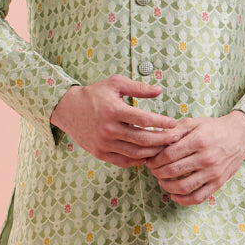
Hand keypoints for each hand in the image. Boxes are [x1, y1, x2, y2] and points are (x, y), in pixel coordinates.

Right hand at [50, 76, 179, 165]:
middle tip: (176, 138)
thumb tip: (160, 91)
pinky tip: (148, 154)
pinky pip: (124, 161)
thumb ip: (138, 88)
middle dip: (163, 140)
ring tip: (165, 147)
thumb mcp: (115, 83)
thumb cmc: (94, 94)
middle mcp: (108, 129)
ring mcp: (103, 144)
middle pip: (143, 139)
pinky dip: (138, 160)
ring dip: (153, 151)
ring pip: (135, 153)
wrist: (68, 109)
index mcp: (113, 111)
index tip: (173, 123)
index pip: (144, 120)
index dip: (162, 123)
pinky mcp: (99, 153)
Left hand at [144, 111, 244, 204]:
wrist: (240, 135)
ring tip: (162, 181)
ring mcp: (213, 172)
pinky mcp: (218, 183)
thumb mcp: (194, 122)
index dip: (154, 160)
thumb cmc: (214, 128)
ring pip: (183, 187)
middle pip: (172, 171)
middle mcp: (206, 158)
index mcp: (198, 141)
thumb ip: (174, 130)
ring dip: (167, 186)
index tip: (150, 160)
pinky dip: (183, 200)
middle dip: (157, 172)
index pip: (168, 155)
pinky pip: (198, 197)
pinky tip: (174, 195)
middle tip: (153, 170)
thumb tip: (154, 138)